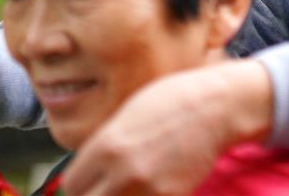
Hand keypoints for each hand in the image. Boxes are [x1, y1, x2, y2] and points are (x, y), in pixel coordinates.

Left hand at [63, 59, 272, 195]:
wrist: (215, 107)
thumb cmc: (173, 102)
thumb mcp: (126, 116)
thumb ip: (103, 146)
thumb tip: (89, 171)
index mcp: (107, 146)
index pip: (72, 186)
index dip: (80, 184)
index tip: (89, 181)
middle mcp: (123, 171)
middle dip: (95, 195)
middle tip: (106, 187)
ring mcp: (149, 188)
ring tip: (130, 186)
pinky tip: (151, 186)